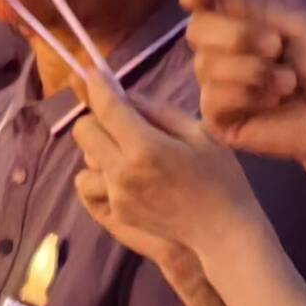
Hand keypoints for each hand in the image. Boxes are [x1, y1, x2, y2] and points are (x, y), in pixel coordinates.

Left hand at [69, 67, 256, 264]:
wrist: (223, 232)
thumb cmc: (221, 178)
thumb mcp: (201, 134)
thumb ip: (160, 111)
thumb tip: (128, 97)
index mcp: (146, 146)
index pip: (106, 108)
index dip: (95, 86)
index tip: (89, 72)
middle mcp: (122, 171)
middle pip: (83, 130)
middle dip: (97, 119)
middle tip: (121, 120)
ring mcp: (116, 195)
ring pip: (84, 159)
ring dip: (99, 149)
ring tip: (128, 153)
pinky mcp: (116, 212)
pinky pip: (92, 183)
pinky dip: (103, 173)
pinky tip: (128, 176)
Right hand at [179, 0, 305, 176]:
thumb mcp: (294, 27)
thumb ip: (250, 9)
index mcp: (238, 28)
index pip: (202, 7)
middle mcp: (221, 56)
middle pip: (197, 31)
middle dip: (237, 35)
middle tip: (275, 46)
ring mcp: (216, 89)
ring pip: (206, 66)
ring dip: (254, 70)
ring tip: (288, 83)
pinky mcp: (219, 121)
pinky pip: (214, 98)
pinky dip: (247, 95)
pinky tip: (273, 103)